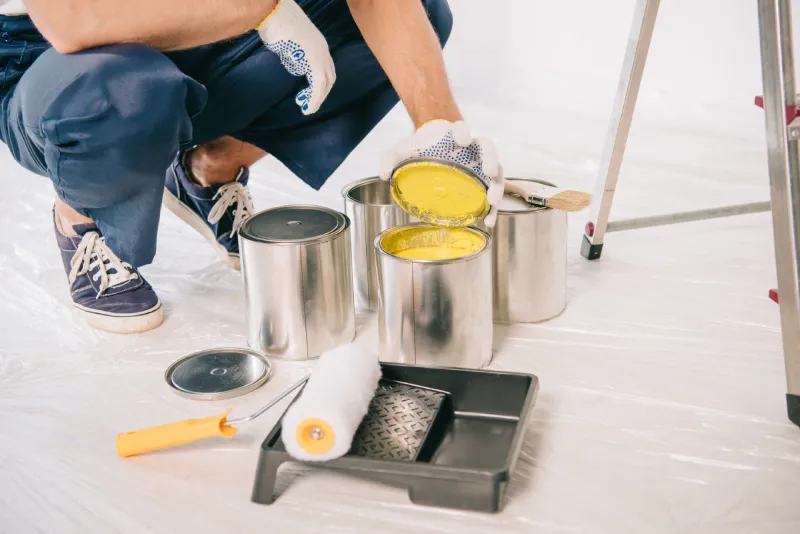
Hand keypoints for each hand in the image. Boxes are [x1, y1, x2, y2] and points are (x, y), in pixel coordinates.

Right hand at [257, 0, 335, 114]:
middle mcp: (323, 49)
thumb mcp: (288, 42)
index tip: (307, 93)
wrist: (272, 12)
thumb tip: (294, 63)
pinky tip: (308, 108)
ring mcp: (320, 54)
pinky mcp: (314, 60)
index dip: (320, 84)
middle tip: (307, 103)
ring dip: (317, 99)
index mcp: (318, 44)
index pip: (325, 68)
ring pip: (325, 83)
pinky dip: (315, 99)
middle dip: (320, 94)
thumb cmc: (275, 23)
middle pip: (329, 77)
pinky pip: (318, 85)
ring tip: (307, 109)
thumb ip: (294, 54)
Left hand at [380, 120, 504, 226]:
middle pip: (488, 147)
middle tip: (489, 172)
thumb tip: (383, 174)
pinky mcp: (483, 181)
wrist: (433, 151)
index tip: (462, 140)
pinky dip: (493, 208)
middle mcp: (472, 148)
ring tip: (492, 203)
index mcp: (453, 135)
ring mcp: (481, 164)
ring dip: (498, 187)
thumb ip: (390, 157)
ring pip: (497, 171)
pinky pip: (493, 192)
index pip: (461, 127)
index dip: (463, 131)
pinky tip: (488, 222)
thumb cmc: (421, 147)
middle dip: (491, 158)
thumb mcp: (402, 150)